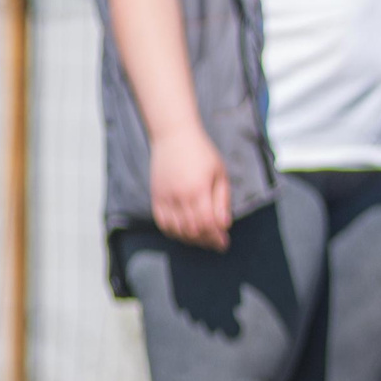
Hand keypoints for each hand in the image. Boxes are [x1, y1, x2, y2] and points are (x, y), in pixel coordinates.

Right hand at [149, 126, 231, 249]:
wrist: (174, 137)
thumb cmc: (202, 153)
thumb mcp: (220, 173)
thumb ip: (222, 201)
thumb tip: (224, 225)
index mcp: (198, 189)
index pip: (208, 223)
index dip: (217, 237)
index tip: (224, 243)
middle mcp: (179, 196)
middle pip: (193, 230)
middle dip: (206, 241)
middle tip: (216, 243)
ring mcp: (165, 197)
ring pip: (177, 230)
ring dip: (191, 239)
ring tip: (203, 239)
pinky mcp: (155, 197)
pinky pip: (162, 223)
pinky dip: (174, 233)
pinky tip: (185, 233)